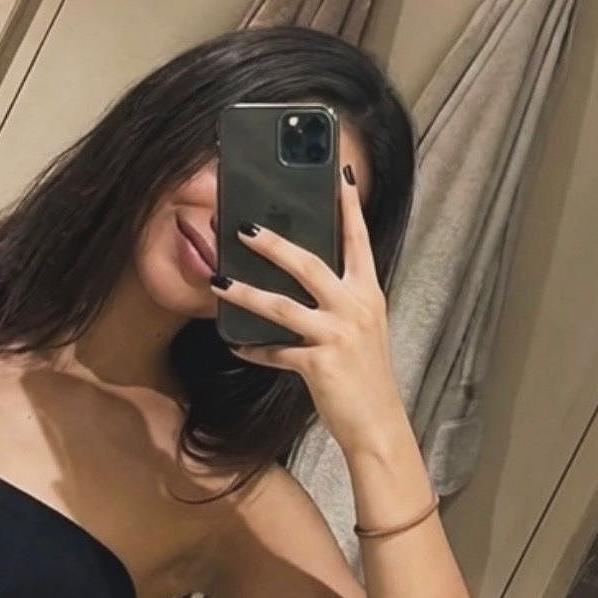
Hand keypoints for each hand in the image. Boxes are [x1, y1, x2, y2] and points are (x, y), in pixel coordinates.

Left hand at [213, 166, 404, 456]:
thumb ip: (340, 301)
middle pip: (310, 264)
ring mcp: (337, 335)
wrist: (378, 424)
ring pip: (282, 306)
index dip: (349, 205)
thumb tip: (307, 281)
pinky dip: (254, 348)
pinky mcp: (319, 363)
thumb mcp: (362, 329)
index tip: (339, 172)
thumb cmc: (366, 376)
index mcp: (369, 293)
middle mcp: (355, 307)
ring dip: (246, 294)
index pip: (358, 240)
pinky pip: (276, 351)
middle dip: (274, 244)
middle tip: (243, 227)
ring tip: (219, 283)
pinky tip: (236, 343)